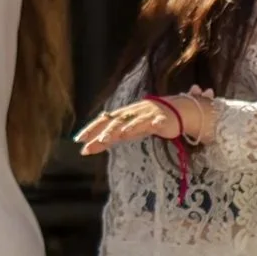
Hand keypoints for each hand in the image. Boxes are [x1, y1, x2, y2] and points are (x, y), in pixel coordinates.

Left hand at [78, 89, 214, 153]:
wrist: (178, 111)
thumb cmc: (150, 121)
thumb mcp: (131, 129)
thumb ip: (115, 136)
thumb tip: (95, 144)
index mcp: (124, 114)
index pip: (104, 120)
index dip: (91, 129)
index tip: (78, 140)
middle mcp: (132, 112)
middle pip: (112, 121)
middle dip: (98, 132)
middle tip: (86, 142)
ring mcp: (145, 114)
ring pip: (128, 122)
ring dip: (116, 130)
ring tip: (105, 139)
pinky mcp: (159, 119)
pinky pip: (150, 122)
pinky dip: (141, 125)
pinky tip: (131, 131)